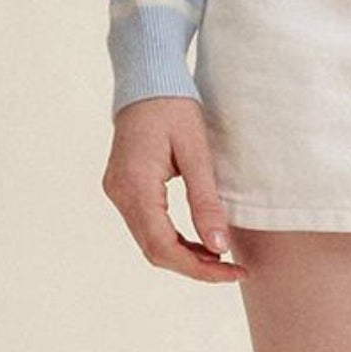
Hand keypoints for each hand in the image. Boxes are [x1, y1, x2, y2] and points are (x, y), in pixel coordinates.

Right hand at [101, 97, 248, 281]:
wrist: (147, 80)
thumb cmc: (174, 108)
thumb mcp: (197, 153)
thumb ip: (205, 202)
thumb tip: (219, 247)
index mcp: (136, 186)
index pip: (163, 246)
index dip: (198, 268)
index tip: (232, 271)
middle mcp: (120, 194)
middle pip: (154, 250)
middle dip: (194, 266)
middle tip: (232, 269)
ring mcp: (117, 192)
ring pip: (149, 242)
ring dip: (184, 254)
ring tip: (221, 256)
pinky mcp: (122, 188)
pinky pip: (146, 226)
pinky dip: (173, 239)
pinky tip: (198, 240)